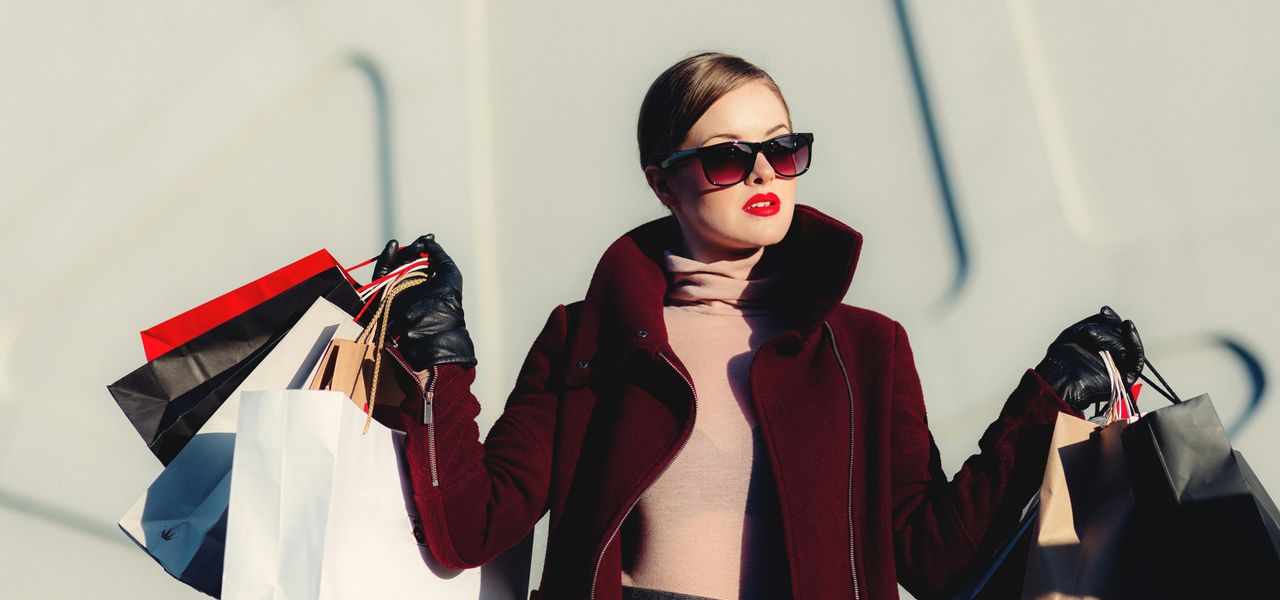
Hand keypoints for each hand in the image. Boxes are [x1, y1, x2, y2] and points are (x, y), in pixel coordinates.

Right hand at [372, 234, 476, 369]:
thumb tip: (430, 242)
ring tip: (414, 246)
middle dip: (414, 249)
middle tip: (421, 244)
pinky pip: (381, 274)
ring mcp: (397, 289)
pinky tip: (393, 245)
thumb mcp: (449, 273)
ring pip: (395, 265)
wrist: (431, 324)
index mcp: (427, 282)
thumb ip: (439, 255)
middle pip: (407, 260)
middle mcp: (411, 285)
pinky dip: (385, 259)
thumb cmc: (446, 300)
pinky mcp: (383, 293)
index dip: (424, 247)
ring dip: (403, 253)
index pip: (421, 260)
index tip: (428, 238)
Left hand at [1034, 305, 1143, 412]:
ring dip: (1113, 335)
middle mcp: (1113, 358)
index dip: (1111, 320)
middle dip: (1109, 327)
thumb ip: (1093, 323)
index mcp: (1101, 349)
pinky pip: (1137, 359)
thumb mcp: (1075, 334)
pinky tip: (1128, 328)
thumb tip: (1107, 313)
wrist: (1058, 380)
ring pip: (1126, 345)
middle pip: (1121, 336)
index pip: (1113, 331)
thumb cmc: (1062, 360)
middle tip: (1094, 326)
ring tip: (1091, 335)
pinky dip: (1135, 342)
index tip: (1104, 310)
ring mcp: (1121, 368)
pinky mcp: (1127, 378)